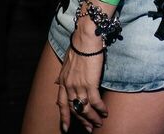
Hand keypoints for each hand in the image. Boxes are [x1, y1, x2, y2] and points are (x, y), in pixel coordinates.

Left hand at [56, 18, 107, 132]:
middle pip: (74, 109)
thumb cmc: (79, 46)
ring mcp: (79, 85)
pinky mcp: (90, 83)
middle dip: (82, 121)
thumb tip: (59, 81)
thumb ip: (65, 74)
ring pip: (84, 108)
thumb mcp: (67, 62)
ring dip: (92, 118)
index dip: (64, 117)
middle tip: (89, 129)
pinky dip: (100, 109)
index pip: (61, 104)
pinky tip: (104, 112)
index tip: (65, 128)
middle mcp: (69, 86)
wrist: (85, 38)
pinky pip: (95, 101)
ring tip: (98, 124)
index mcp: (63, 81)